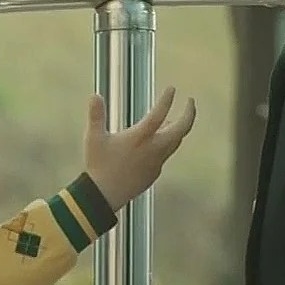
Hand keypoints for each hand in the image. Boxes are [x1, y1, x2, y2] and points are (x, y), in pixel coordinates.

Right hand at [84, 87, 196, 212]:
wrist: (105, 196)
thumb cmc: (98, 165)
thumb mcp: (94, 138)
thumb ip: (96, 115)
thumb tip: (95, 95)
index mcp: (140, 138)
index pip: (159, 114)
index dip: (167, 100)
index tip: (172, 89)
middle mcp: (153, 149)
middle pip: (181, 129)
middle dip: (189, 113)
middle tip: (190, 101)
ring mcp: (156, 162)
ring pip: (176, 141)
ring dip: (179, 127)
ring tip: (174, 118)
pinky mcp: (155, 172)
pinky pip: (166, 154)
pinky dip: (168, 142)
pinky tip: (159, 141)